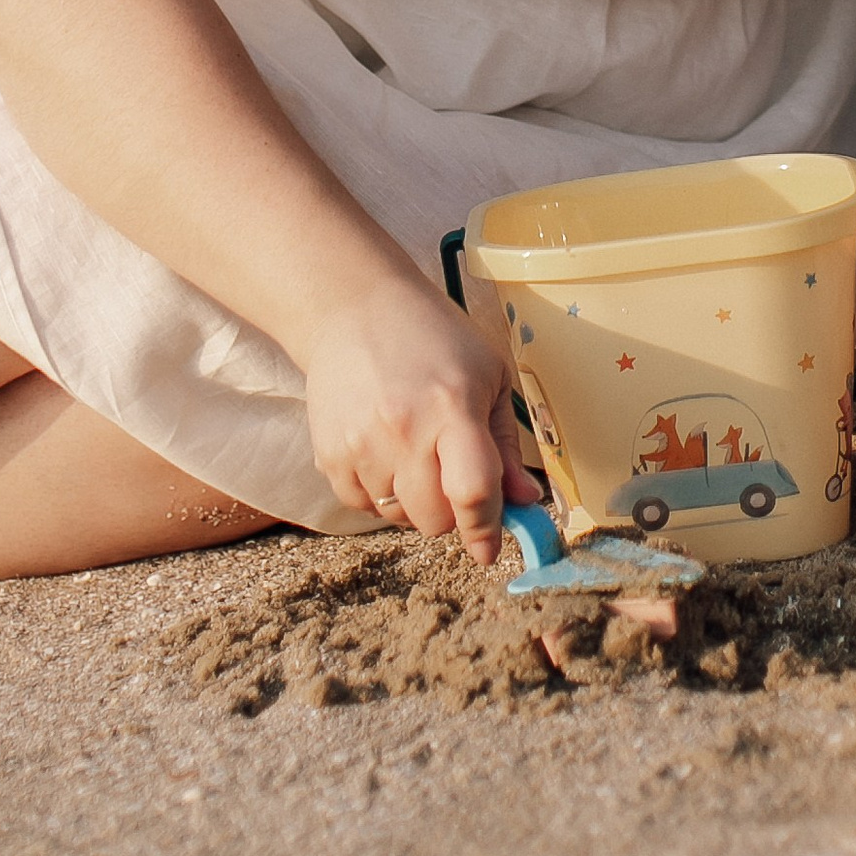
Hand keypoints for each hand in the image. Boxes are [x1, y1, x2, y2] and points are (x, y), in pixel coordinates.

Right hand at [294, 265, 542, 566]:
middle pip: (435, 519)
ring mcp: (361, 446)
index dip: (486, 528)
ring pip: (399, 518)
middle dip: (452, 510)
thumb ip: (505, 444)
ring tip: (415, 451)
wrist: (354, 307)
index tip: (489, 547)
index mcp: (452, 406)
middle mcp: (404, 431)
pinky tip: (385, 451)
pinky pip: (362, 507)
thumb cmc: (433, 335)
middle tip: (451, 473)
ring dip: (414, 501)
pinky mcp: (329, 456)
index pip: (473, 491)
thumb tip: (526, 502)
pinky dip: (380, 494)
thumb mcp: (488, 374)